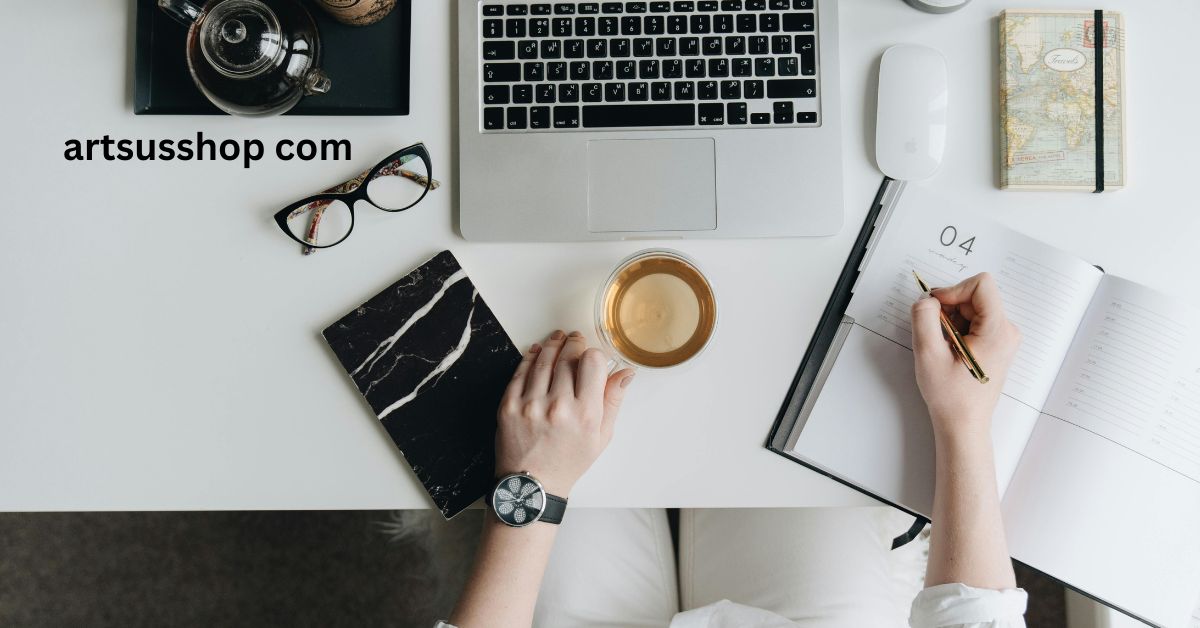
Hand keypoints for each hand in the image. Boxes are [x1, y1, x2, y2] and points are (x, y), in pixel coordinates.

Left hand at [495, 330, 635, 496]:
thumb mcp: (601, 437)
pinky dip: (529, 357)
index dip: (593, 354)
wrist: (532, 485)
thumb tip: (625, 372)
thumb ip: (613, 401)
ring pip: (543, 360)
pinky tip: (536, 351)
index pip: (593, 363)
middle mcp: (558, 407)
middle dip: (573, 343)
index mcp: (585, 414)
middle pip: (567, 357)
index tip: (591, 356)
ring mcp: (531, 405)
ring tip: (557, 339)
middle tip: (575, 339)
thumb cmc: (569, 461)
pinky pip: (520, 372)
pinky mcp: (508, 406)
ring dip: (552, 345)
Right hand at [911, 273, 1020, 439]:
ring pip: (972, 308)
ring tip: (943, 347)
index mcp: (998, 331)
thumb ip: (923, 318)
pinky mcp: (995, 343)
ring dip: (950, 320)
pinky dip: (956, 329)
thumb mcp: (928, 353)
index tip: (936, 308)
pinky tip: (949, 350)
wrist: (963, 424)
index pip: (981, 284)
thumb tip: (926, 299)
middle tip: (936, 335)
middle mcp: (1007, 330)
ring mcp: (1003, 337)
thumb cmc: (950, 396)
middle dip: (949, 308)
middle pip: (975, 296)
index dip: (953, 289)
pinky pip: (973, 321)